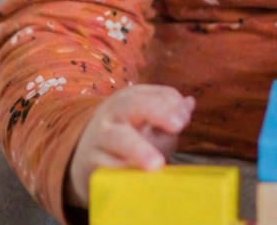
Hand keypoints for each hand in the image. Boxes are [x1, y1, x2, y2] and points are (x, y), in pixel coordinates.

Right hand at [66, 85, 195, 207]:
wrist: (88, 158)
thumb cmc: (130, 137)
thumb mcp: (150, 123)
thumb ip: (171, 115)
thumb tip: (189, 104)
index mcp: (132, 98)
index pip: (156, 95)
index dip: (173, 105)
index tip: (185, 119)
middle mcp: (114, 112)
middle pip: (133, 104)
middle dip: (158, 112)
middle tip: (178, 126)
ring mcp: (100, 136)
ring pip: (118, 138)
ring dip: (138, 149)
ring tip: (156, 164)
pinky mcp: (91, 163)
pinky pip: (110, 168)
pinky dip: (125, 174)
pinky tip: (138, 180)